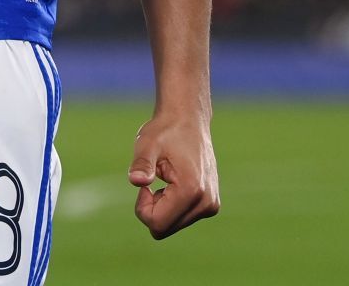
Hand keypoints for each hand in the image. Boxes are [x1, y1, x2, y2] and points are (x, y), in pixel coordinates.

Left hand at [128, 110, 219, 238]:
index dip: (142, 208)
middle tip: (153, 181)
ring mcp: (211, 205)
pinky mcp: (211, 205)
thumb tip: (137, 181)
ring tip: (166, 180)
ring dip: (163, 207)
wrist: (189, 119)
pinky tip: (174, 183)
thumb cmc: (165, 130)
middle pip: (164, 228)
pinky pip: (182, 218)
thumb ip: (141, 164)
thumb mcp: (147, 144)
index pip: (157, 224)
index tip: (144, 184)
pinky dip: (172, 206)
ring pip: (173, 225)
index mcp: (191, 190)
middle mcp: (206, 202)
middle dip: (152, 209)